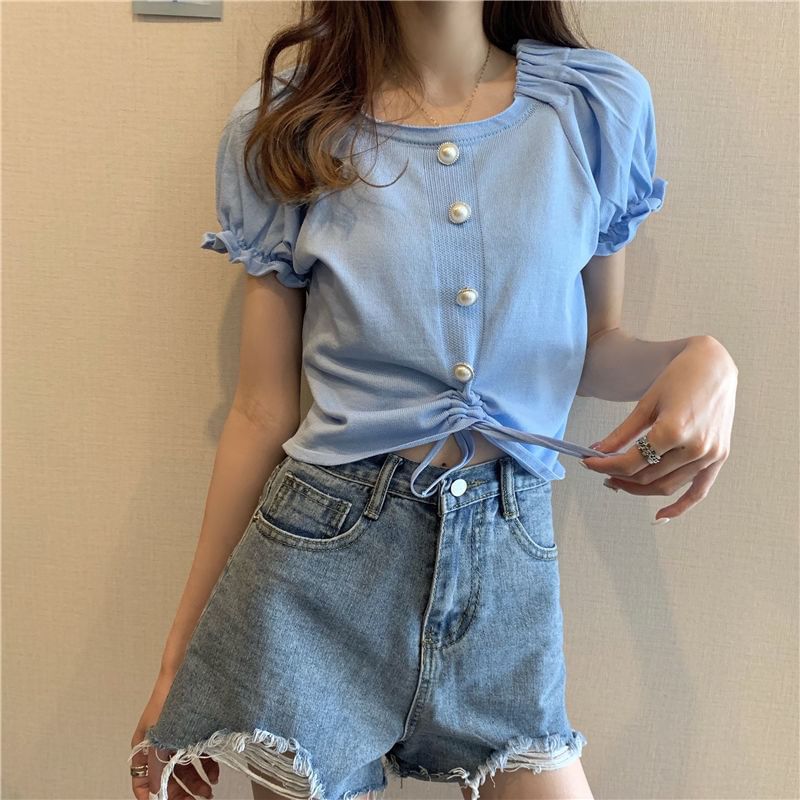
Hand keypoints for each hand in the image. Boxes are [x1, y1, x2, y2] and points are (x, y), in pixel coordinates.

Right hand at [130, 668, 218, 799]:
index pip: (143, 783)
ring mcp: (177, 740)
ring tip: (208, 793)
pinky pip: (198, 756)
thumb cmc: (168, 700)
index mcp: (144, 750)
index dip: (152, 798)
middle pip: (167, 780)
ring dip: (196, 784)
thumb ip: (156, 767)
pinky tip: (215, 775)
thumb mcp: (159, 737)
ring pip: (185, 771)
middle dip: (181, 794)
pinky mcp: (193, 732)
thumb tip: (156, 793)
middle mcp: (159, 747)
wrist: (184, 670)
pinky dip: (206, 768)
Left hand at [580, 336, 737, 522]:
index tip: (587, 462)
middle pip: (647, 477)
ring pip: (666, 486)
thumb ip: (621, 433)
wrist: (714, 365)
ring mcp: (710, 455)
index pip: (630, 462)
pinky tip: (659, 515)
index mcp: (673, 431)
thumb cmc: (678, 377)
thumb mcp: (645, 404)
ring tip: (618, 481)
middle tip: (600, 469)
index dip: (604, 466)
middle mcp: (695, 447)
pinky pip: (698, 491)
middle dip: (618, 476)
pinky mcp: (719, 458)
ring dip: (639, 489)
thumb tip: (597, 452)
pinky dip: (680, 506)